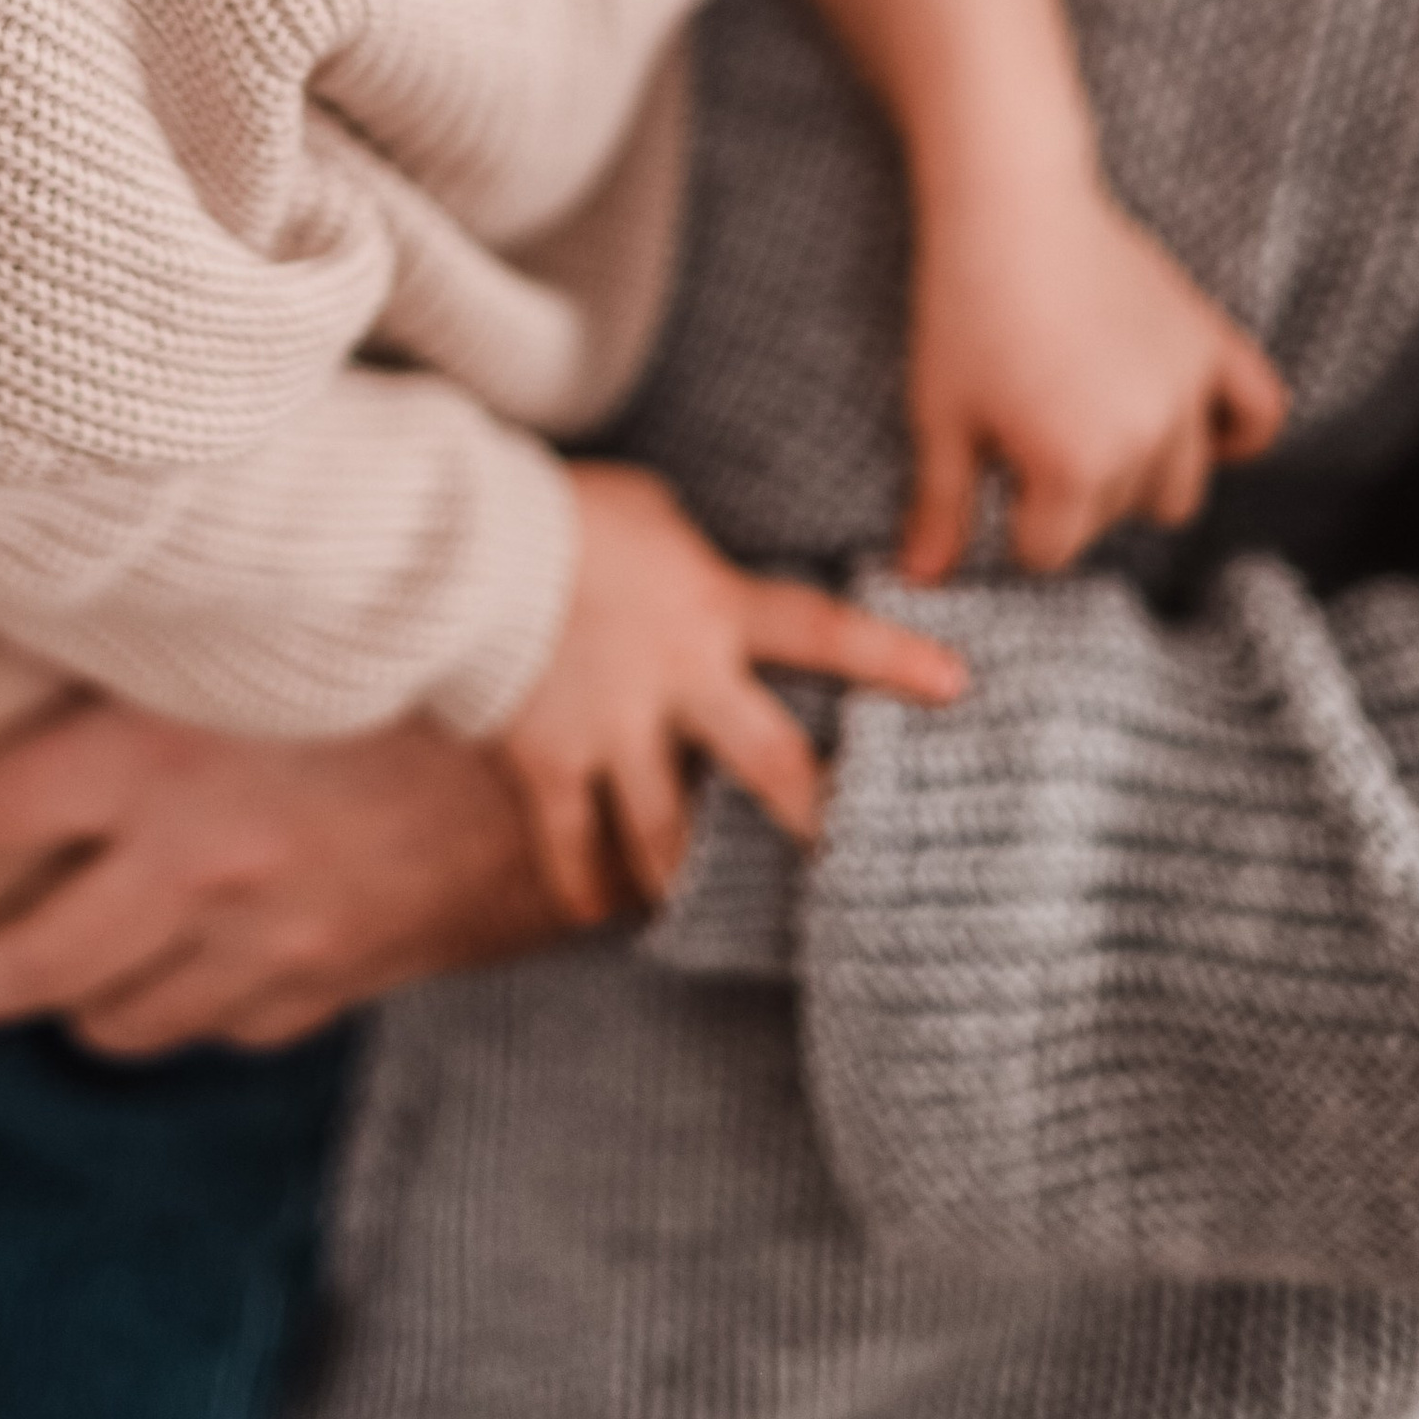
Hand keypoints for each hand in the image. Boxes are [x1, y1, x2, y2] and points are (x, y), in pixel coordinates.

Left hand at [0, 626, 563, 1050]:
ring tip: (23, 981)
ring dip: (56, 1001)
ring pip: (112, 1011)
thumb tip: (82, 524)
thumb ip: (174, 579)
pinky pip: (217, 1025)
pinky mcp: (334, 977)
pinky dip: (174, 1013)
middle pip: (21, 954)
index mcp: (159, 738)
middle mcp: (193, 853)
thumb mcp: (280, 573)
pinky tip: (160, 985)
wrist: (583, 710)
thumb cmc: (425, 604)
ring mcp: (265, 932)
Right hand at [497, 462, 969, 923]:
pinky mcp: (547, 762)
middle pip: (770, 764)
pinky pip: (570, 847)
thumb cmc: (556, 506)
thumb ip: (684, 555)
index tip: (957, 686)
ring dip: (691, 877)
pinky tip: (599, 912)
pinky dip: (584, 885)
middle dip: (820, 818)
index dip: (892, 659)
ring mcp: (613, 731)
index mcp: (712, 606)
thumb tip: (692, 566)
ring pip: (668, 832)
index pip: (822, 632)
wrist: (461, 541)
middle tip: (859, 869)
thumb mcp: (645, 510)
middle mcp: (679, 680)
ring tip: (711, 912)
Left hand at [902, 179, 1290, 581]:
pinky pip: (1258, 413)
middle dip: (1064, 494)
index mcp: (1073, 467)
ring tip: (1084, 422)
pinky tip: (1193, 429)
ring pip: (1178, 487)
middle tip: (1025, 429)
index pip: (1048, 551)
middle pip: (1112, 519)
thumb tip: (919, 586)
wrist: (1009, 201)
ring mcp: (1187, 391)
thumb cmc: (962, 308)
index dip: (1009, 518)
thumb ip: (941, 507)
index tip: (988, 470)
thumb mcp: (939, 413)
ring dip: (1135, 474)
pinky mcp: (1211, 343)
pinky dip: (1236, 432)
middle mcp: (1145, 440)